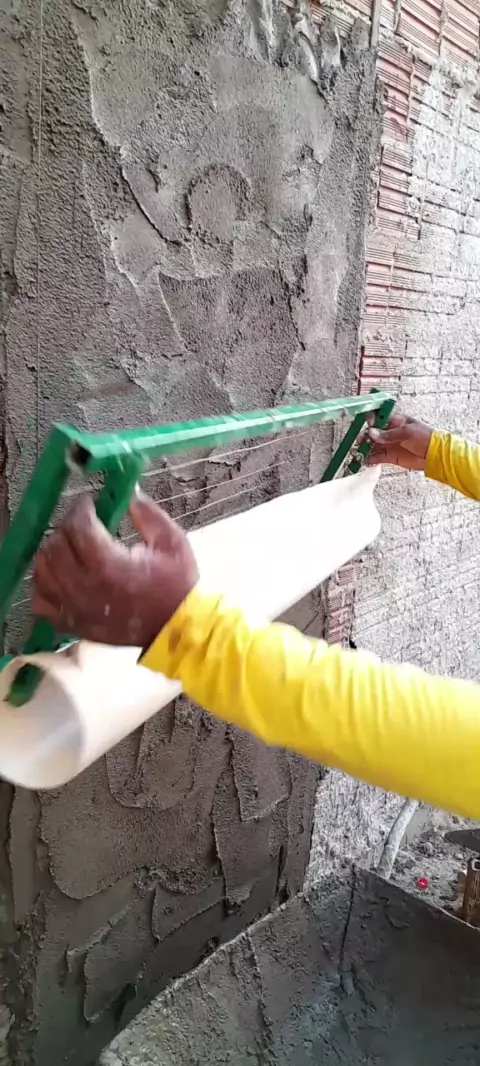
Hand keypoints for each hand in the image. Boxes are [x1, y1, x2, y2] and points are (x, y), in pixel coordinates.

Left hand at [32, 493, 198, 647]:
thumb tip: (128, 492)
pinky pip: (40, 601)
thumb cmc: (177, 584)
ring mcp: (74, 608)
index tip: (89, 503)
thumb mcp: (171, 542)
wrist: (175, 629)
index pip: (78, 527)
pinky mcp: (71, 624)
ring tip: (69, 547)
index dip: (80, 509)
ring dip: (52, 552)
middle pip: (55, 545)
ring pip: (42, 570)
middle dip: (67, 528)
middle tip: (82, 524)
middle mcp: (84, 587)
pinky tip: (59, 575)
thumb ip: (147, 514)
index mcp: (109, 565)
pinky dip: (43, 584)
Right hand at [365, 413, 432, 471]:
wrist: (434, 454)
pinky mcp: (390, 456)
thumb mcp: (407, 432)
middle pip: (372, 432)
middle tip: (361, 441)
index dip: (371, 420)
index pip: (378, 417)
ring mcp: (389, 444)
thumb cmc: (425, 438)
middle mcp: (389, 432)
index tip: (368, 424)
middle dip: (364, 436)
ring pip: (372, 445)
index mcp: (395, 421)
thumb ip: (389, 434)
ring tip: (359, 453)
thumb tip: (372, 433)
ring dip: (364, 448)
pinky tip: (365, 460)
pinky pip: (376, 457)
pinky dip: (369, 459)